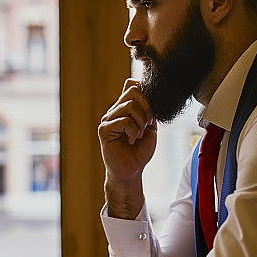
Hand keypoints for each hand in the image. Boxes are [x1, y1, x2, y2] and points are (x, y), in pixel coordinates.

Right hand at [98, 78, 156, 217]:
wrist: (132, 171)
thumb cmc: (140, 151)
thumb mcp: (150, 125)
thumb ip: (149, 108)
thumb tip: (147, 89)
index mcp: (124, 107)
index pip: (133, 84)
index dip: (146, 93)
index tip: (151, 114)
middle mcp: (114, 110)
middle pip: (134, 91)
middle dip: (147, 108)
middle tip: (147, 125)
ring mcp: (107, 119)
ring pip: (131, 105)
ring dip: (141, 123)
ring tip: (137, 136)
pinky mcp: (104, 130)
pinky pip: (124, 121)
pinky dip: (133, 132)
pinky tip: (130, 141)